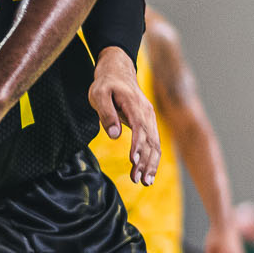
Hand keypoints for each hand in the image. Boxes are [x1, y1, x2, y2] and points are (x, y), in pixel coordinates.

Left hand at [89, 48, 158, 184]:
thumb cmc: (106, 83)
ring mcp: (150, 119)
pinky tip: (147, 173)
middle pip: (150, 141)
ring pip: (154, 144)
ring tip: (144, 182)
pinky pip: (153, 143)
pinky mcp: (148, 124)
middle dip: (146, 162)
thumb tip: (114, 135)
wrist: (118, 70)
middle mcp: (147, 113)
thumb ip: (106, 114)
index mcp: (135, 106)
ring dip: (150, 164)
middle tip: (139, 181)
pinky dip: (151, 159)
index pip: (139, 128)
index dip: (137, 145)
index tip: (132, 160)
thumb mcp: (99, 94)